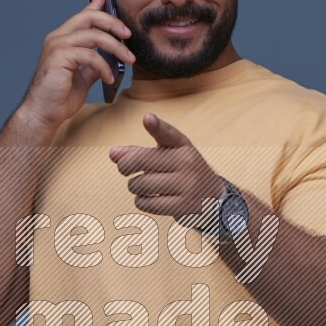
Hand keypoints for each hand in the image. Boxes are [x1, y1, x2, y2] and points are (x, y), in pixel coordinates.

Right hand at [18, 0, 135, 129]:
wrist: (43, 114)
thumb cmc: (59, 98)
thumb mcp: (82, 78)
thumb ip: (93, 65)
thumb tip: (108, 60)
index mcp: (62, 39)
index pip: (82, 15)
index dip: (96, 2)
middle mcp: (58, 38)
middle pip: (89, 17)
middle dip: (113, 22)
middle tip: (128, 34)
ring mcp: (57, 46)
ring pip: (94, 35)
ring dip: (116, 46)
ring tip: (128, 59)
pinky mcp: (60, 57)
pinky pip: (91, 56)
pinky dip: (104, 66)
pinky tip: (109, 78)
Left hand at [109, 114, 223, 223]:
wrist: (212, 198)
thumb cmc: (181, 172)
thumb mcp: (167, 156)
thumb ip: (139, 152)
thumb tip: (113, 154)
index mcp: (183, 145)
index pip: (168, 134)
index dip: (157, 126)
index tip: (147, 119)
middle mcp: (187, 162)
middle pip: (140, 161)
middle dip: (125, 167)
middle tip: (125, 170)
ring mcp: (186, 185)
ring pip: (140, 184)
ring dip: (135, 187)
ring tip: (144, 186)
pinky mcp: (182, 206)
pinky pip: (147, 203)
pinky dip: (141, 201)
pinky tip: (149, 198)